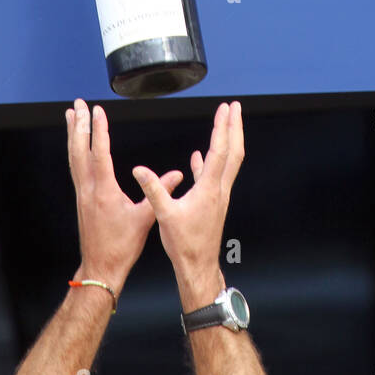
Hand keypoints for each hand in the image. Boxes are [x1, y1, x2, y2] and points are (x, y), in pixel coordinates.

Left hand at [67, 100, 181, 293]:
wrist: (100, 268)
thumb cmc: (121, 247)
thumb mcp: (145, 219)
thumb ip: (160, 192)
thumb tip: (178, 176)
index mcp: (104, 192)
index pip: (99, 153)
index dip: (98, 130)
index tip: (98, 110)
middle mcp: (88, 189)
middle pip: (79, 150)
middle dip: (80, 125)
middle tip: (78, 104)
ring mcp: (82, 193)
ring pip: (74, 157)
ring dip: (74, 134)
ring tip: (72, 115)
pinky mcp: (81, 198)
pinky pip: (75, 167)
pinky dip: (75, 150)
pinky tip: (77, 144)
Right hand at [132, 102, 243, 305]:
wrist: (198, 267)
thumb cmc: (185, 245)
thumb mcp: (165, 215)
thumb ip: (153, 190)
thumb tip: (139, 170)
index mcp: (209, 189)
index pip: (219, 150)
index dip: (223, 127)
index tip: (226, 109)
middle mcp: (219, 189)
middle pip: (233, 151)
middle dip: (234, 127)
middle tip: (235, 107)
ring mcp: (218, 195)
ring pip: (227, 162)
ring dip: (227, 140)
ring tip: (224, 124)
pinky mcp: (212, 202)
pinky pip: (213, 175)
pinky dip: (208, 161)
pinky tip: (198, 157)